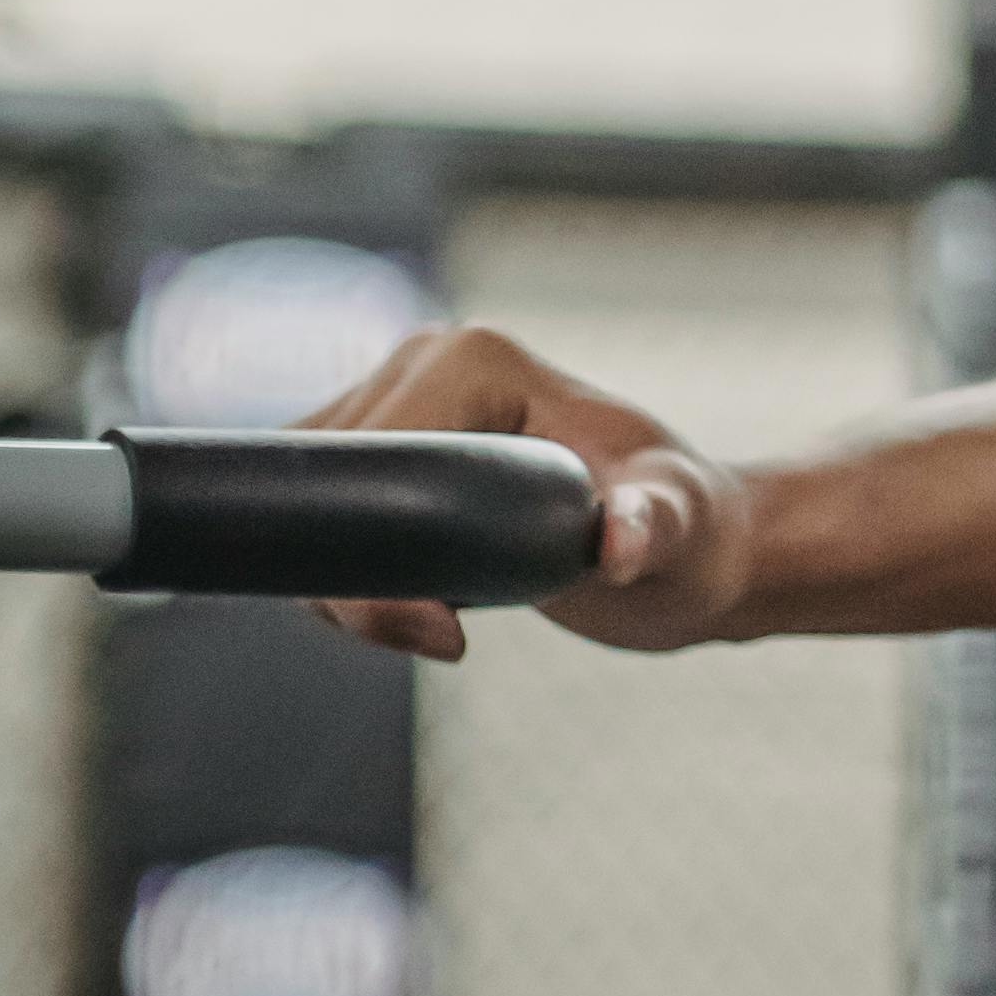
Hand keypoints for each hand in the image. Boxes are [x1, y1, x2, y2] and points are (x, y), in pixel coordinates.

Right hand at [305, 322, 761, 665]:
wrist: (682, 543)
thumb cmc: (686, 533)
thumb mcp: (677, 534)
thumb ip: (651, 528)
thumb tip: (618, 544)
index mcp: (474, 359)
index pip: (370, 466)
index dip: (375, 565)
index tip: (443, 635)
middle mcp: (424, 358)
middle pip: (323, 485)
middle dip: (356, 582)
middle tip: (443, 637)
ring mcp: (398, 396)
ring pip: (308, 505)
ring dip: (346, 584)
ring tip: (440, 622)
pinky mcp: (386, 442)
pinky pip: (319, 514)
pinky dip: (343, 574)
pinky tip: (418, 605)